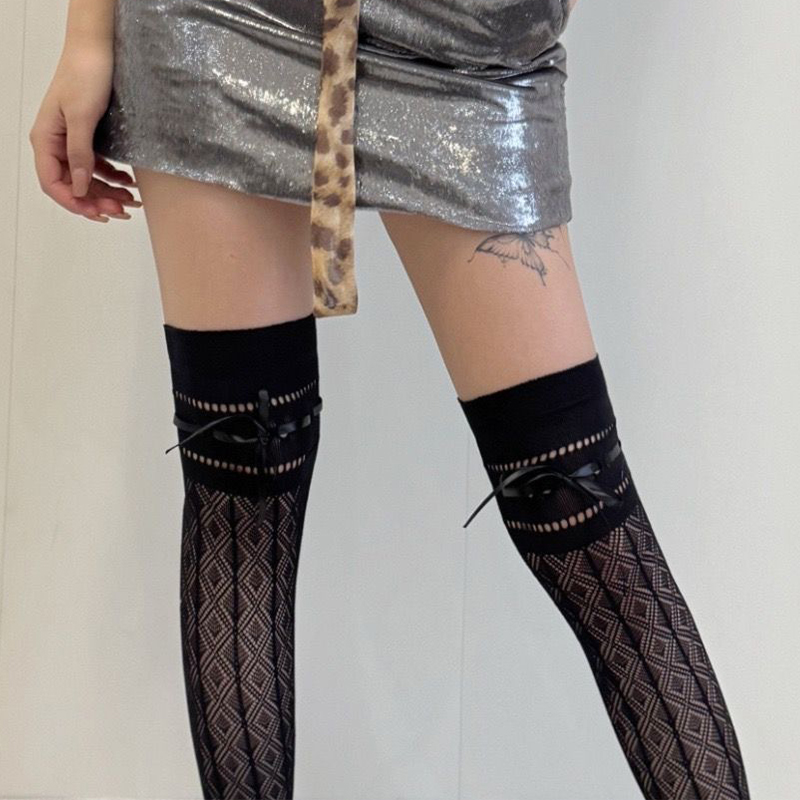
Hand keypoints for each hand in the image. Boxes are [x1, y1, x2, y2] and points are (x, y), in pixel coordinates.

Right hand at [28, 40, 140, 222]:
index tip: (98, 213)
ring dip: (108, 193)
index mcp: (45, 139)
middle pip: (73, 185)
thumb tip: (79, 187)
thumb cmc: (85, 75)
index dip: (74, 202)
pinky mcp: (89, 137)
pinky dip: (114, 178)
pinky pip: (99, 166)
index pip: (52, 183)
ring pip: (88, 179)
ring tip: (132, 202)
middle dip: (96, 201)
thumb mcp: (82, 117)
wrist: (98, 48)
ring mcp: (72, 141)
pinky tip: (130, 183)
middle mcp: (56, 143)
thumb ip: (80, 153)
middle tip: (123, 210)